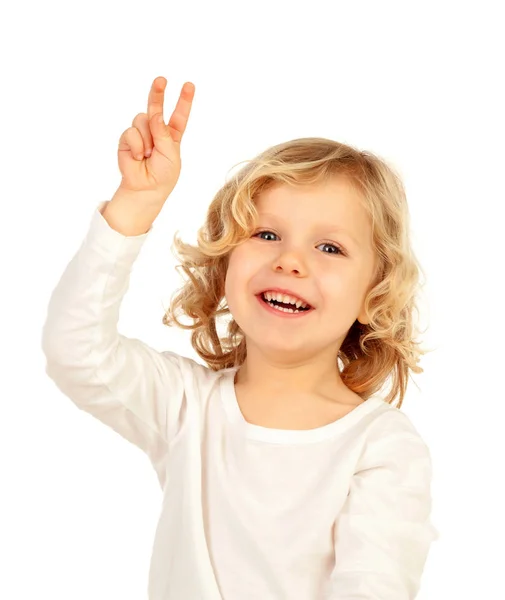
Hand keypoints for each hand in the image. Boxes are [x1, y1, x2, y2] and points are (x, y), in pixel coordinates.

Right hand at [116, 76, 194, 203]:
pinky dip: (136, 145)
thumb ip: (163, 133)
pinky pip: (131, 132)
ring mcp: (141, 134)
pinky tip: (137, 157)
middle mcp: (156, 131)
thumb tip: (153, 114)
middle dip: (158, 93)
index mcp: (171, 135)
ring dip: (146, 138)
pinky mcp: (127, 139)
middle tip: (161, 79)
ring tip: (147, 155)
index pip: (179, 115)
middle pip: (156, 107)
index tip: (189, 85)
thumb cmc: (163, 174)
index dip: (184, 100)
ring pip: (142, 119)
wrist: (145, 188)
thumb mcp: (171, 153)